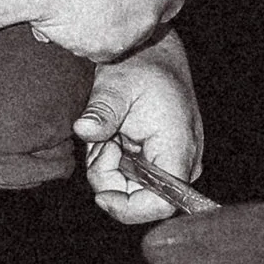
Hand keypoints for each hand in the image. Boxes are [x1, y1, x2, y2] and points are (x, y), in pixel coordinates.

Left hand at [75, 36, 204, 224]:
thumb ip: (102, 111)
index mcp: (177, 149)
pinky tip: (113, 138)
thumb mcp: (116, 85)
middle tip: (103, 142)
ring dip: (108, 167)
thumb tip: (83, 130)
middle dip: (110, 177)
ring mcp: (171, 165)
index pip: (161, 204)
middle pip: (138, 199)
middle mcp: (181, 163)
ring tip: (109, 134)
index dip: (128, 209)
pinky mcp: (159, 163)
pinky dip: (112, 163)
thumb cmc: (141, 67)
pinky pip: (129, 178)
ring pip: (129, 189)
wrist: (153, 55)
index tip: (100, 194)